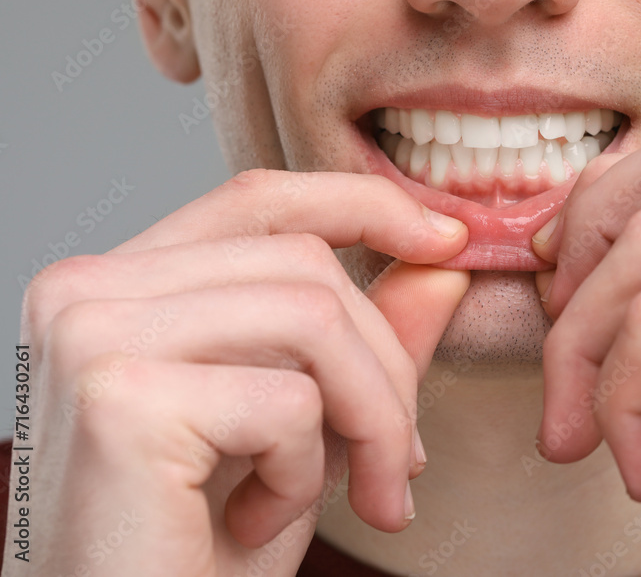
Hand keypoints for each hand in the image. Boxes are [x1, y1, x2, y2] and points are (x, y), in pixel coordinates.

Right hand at [7, 170, 469, 576]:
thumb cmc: (198, 544)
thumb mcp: (301, 428)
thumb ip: (364, 340)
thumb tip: (443, 267)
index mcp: (122, 285)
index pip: (259, 200)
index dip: (364, 206)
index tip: (448, 243)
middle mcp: (89, 290)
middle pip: (307, 266)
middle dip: (388, 369)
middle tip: (401, 463)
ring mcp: (94, 335)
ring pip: (313, 319)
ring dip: (370, 422)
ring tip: (357, 496)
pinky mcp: (120, 398)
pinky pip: (288, 402)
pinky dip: (308, 477)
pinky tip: (259, 523)